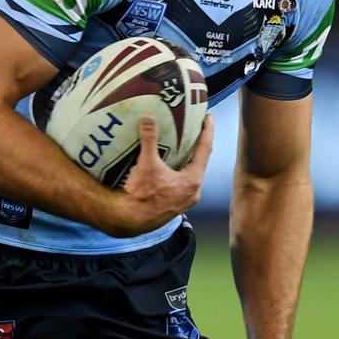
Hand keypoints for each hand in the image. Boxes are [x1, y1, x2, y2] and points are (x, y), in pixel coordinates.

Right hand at [110, 114, 212, 235]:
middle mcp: (193, 192)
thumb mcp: (147, 164)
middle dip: (198, 145)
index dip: (207, 131)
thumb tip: (149, 118)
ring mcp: (184, 200)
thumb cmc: (141, 195)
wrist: (129, 220)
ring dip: (188, 159)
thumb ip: (149, 139)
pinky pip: (182, 183)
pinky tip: (171, 166)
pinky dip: (180, 171)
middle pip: (200, 162)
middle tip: (196, 128)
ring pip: (191, 174)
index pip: (205, 149)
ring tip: (184, 145)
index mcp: (192, 180)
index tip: (209, 117)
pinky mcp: (175, 205)